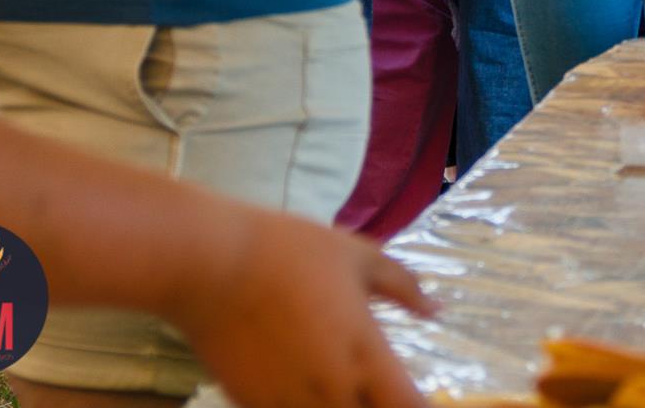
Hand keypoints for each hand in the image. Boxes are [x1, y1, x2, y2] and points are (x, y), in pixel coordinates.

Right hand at [170, 208, 432, 407]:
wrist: (210, 266)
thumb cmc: (289, 251)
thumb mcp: (358, 256)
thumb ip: (402, 286)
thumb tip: (434, 308)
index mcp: (365, 354)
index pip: (407, 405)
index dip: (417, 403)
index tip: (416, 393)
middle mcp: (331, 391)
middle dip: (376, 405)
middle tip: (375, 387)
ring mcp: (288, 404)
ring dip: (340, 405)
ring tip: (339, 384)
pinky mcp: (251, 405)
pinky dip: (301, 405)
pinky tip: (301, 385)